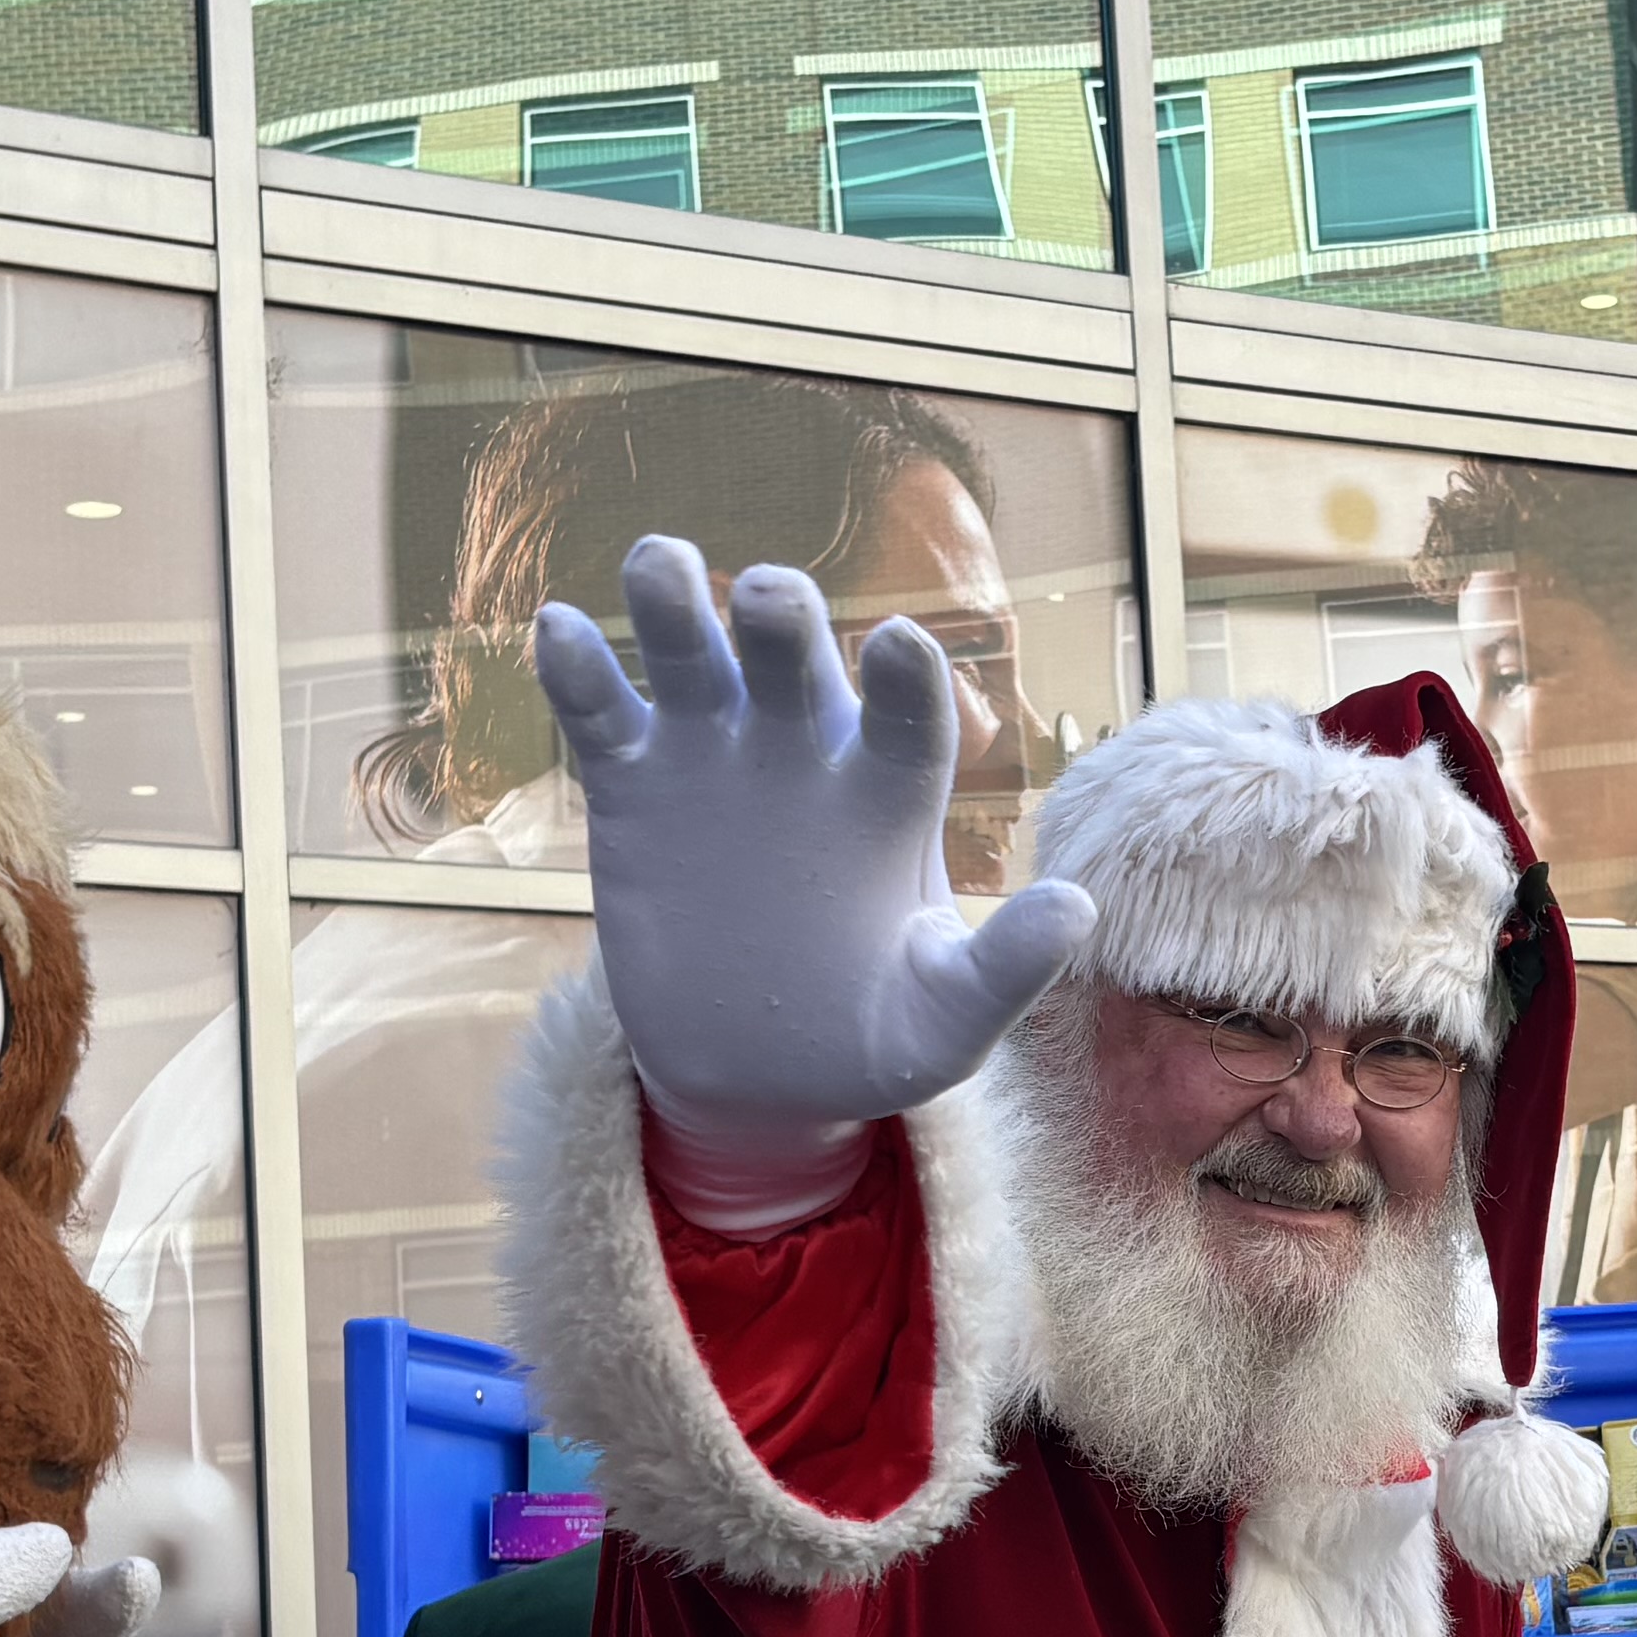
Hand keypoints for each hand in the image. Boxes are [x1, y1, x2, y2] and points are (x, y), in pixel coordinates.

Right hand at [535, 541, 1092, 1162]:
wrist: (752, 1072)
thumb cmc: (867, 1037)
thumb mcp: (940, 1025)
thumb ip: (1000, 971)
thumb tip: (1079, 908)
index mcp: (890, 794)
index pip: (908, 717)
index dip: (905, 681)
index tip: (904, 644)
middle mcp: (804, 750)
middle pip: (797, 661)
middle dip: (784, 619)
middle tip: (769, 595)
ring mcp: (713, 756)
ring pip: (694, 658)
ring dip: (675, 606)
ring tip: (659, 564)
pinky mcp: (633, 784)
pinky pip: (603, 714)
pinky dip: (579, 671)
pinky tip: (557, 630)